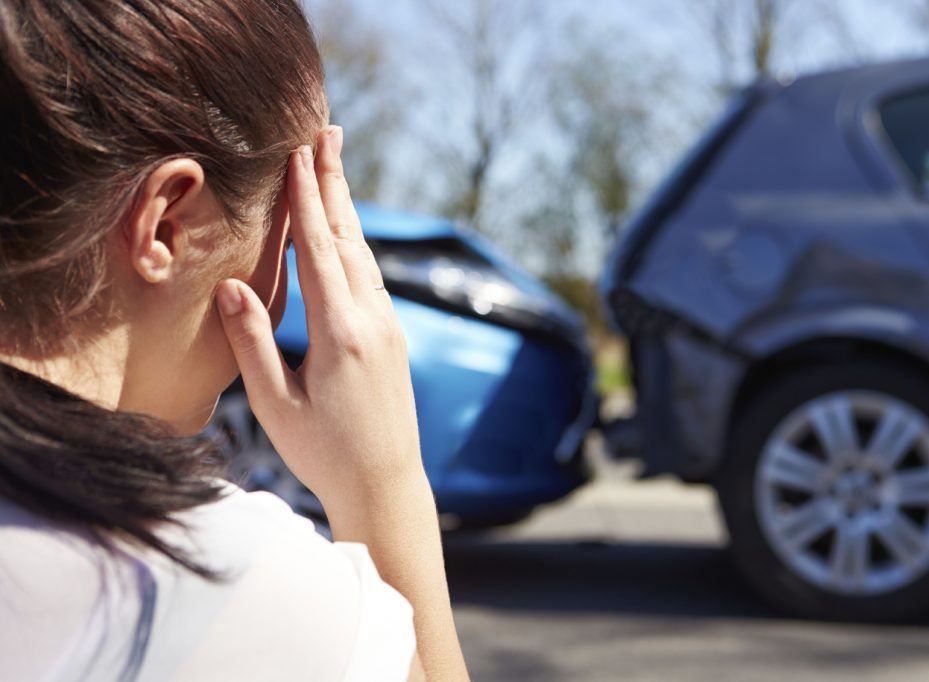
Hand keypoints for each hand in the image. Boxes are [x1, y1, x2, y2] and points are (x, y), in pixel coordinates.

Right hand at [215, 126, 421, 501]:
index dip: (306, 199)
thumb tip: (231, 284)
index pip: (320, 250)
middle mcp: (373, 322)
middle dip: (334, 183)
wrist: (387, 485)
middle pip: (350, 239)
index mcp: (341, 334)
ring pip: (365, 256)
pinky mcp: (393, 339)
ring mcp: (390, 328)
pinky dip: (355, 245)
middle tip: (328, 132)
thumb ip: (253, 342)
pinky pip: (372, 279)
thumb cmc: (324, 453)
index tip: (298, 152)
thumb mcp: (276, 405)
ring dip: (347, 209)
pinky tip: (347, 234)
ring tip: (333, 168)